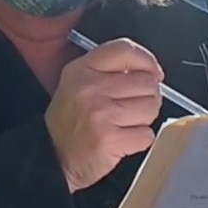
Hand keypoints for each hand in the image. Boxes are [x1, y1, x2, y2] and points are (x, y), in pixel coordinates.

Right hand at [45, 38, 162, 192]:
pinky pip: (146, 135)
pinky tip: (122, 140)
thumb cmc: (71, 122)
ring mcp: (99, 114)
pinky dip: (139, 140)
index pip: (125, 49)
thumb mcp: (78, 84)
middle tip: (131, 108)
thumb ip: (109, 70)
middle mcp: (89, 88)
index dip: (147, 60)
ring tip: (124, 124)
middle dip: (147, 96)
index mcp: (82, 70)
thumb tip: (150, 71)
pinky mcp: (109, 140)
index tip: (153, 73)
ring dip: (144, 119)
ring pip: (151, 107)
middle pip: (146, 81)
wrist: (54, 158)